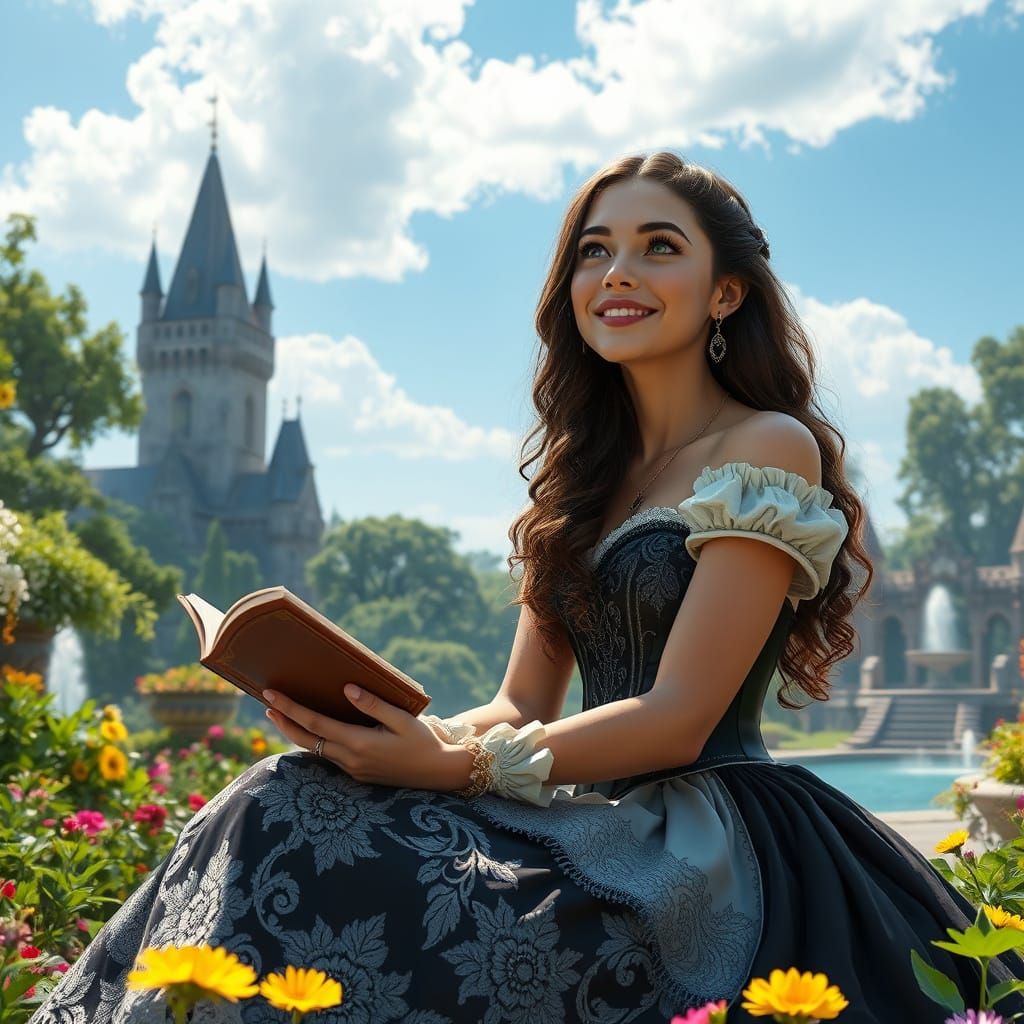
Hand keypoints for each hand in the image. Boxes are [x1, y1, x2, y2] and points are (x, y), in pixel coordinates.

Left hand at [263, 685, 472, 791]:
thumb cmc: (424, 741)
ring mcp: (353, 770)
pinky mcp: (358, 774)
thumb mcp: (402, 719)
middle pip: (307, 740)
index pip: (315, 724)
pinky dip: (314, 741)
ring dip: (296, 732)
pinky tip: (312, 730)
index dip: (290, 709)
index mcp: (360, 743)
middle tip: (267, 704)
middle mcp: (351, 759)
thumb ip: (373, 704)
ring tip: (281, 715)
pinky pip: (329, 756)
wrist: (439, 773)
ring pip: (315, 750)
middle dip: (284, 722)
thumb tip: (346, 689)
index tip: (271, 696)